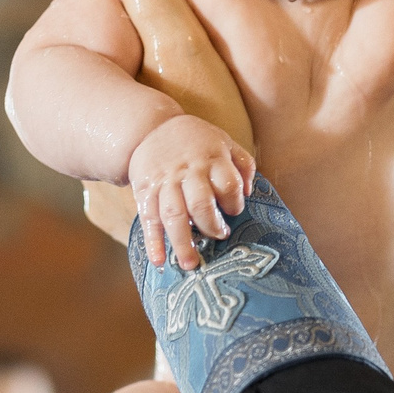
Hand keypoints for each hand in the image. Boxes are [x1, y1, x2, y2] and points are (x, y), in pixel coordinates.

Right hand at [128, 115, 256, 268]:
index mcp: (212, 158)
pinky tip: (159, 260)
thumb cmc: (196, 140)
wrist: (152, 128)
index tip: (233, 212)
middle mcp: (187, 171)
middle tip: (219, 238)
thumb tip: (248, 193)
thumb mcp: (224, 141)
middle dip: (211, 226)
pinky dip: (153, 241)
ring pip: (173, 214)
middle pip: (200, 203)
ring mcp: (164, 182)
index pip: (228, 184)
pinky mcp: (145, 191)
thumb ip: (243, 164)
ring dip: (182, 242)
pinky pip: (149, 218)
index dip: (234, 202)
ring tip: (190, 264)